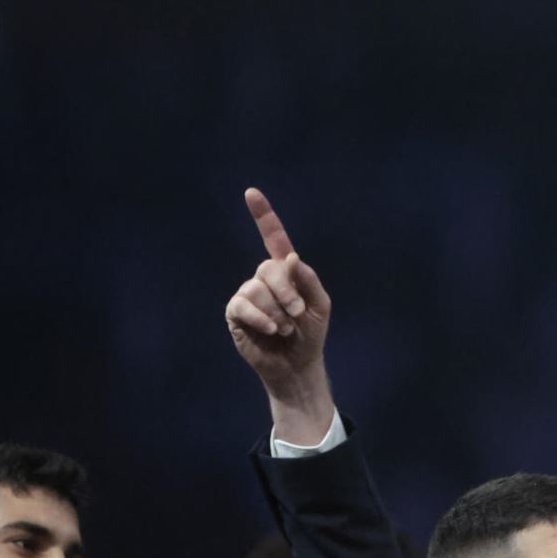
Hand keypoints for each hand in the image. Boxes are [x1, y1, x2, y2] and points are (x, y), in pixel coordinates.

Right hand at [225, 188, 335, 442]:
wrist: (297, 365)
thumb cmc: (311, 334)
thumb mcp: (320, 306)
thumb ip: (308, 280)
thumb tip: (290, 257)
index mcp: (286, 271)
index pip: (273, 238)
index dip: (263, 215)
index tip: (251, 193)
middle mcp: (264, 278)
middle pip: (268, 267)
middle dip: (286, 290)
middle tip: (298, 313)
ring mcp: (248, 294)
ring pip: (256, 288)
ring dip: (277, 310)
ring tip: (285, 327)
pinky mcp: (236, 313)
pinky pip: (242, 305)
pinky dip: (261, 317)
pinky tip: (272, 329)